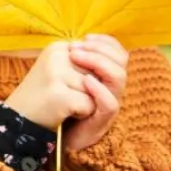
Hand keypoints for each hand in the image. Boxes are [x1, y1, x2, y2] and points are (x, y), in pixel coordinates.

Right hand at [4, 41, 95, 130]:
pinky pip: (90, 105)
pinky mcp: (58, 94)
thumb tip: (112, 68)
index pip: (101, 54)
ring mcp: (56, 73)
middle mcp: (57, 55)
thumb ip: (87, 65)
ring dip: (86, 102)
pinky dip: (82, 114)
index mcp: (59, 47)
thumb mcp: (64, 75)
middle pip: (99, 73)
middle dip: (92, 90)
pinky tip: (63, 113)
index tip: (76, 86)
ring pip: (96, 88)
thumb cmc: (45, 101)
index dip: (97, 76)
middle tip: (67, 96)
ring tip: (63, 104)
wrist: (16, 123)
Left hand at [66, 34, 127, 151]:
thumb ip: (74, 62)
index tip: (84, 38)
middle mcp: (111, 89)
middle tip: (75, 48)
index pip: (117, 52)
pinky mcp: (102, 121)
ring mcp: (108, 104)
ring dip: (98, 63)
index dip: (105, 42)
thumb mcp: (65, 78)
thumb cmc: (56, 103)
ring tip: (76, 57)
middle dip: (99, 50)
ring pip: (119, 78)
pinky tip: (85, 81)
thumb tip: (73, 41)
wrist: (49, 133)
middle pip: (121, 61)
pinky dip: (99, 89)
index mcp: (105, 76)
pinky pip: (110, 103)